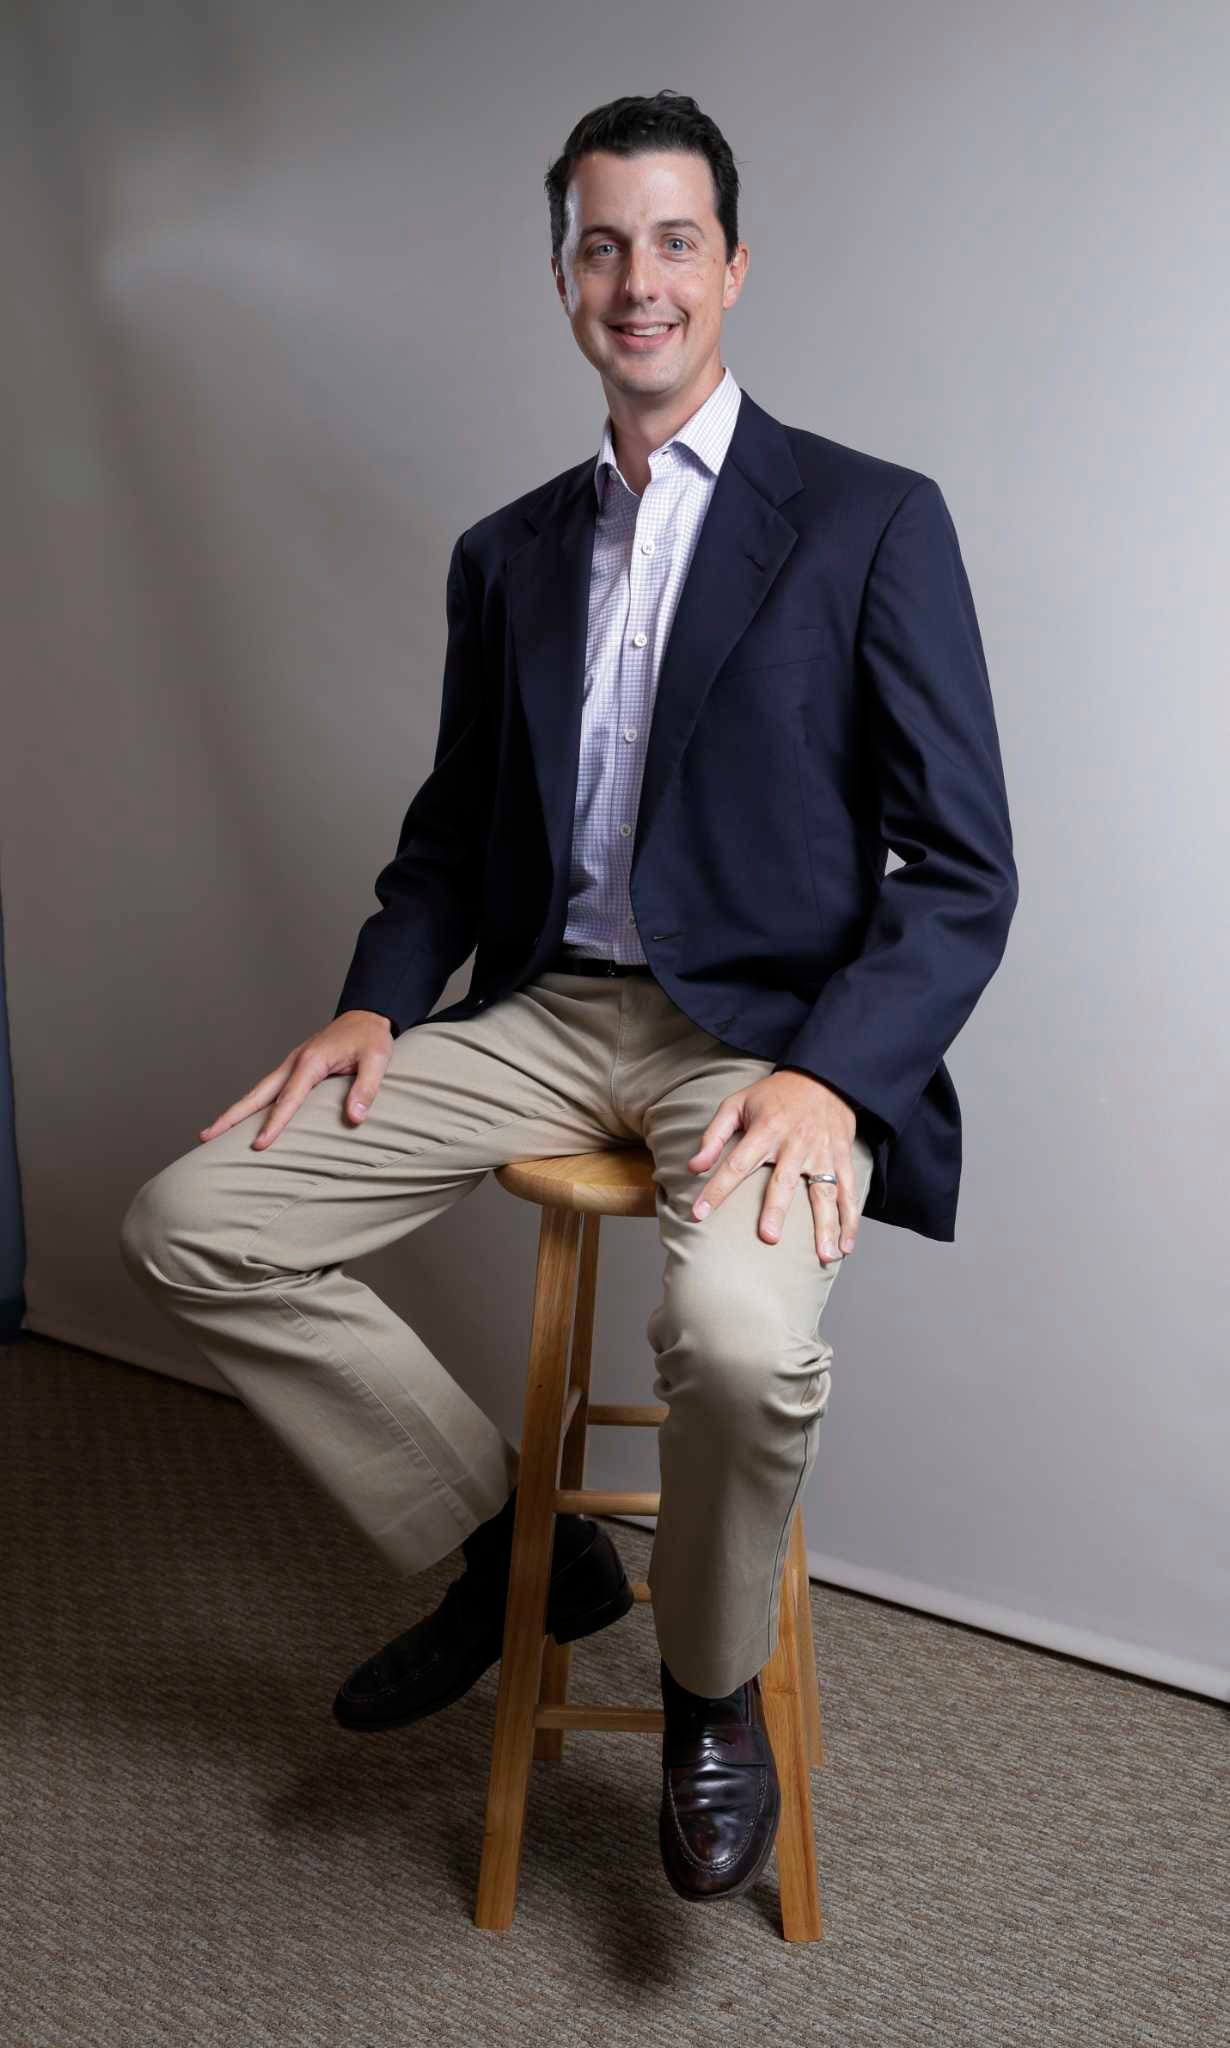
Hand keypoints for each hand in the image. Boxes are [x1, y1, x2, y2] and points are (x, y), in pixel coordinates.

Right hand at [197, 1010, 393, 1149]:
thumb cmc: (371, 1038)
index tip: (259, 1145)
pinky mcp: (293, 1068)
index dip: (274, 1123)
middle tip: (206, 1137)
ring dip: (235, 1112)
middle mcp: (294, 1062)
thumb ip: (366, 1089)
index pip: (288, 1098)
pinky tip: (243, 1119)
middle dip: (231, 1116)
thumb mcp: (377, 1060)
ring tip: (212, 1133)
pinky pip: (268, 1090)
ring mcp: (291, 1065)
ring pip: (257, 1092)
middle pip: (257, 1094)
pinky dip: (251, 1105)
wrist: (366, 1015)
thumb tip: (354, 1118)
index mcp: (311, 1061)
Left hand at [688, 1069, 860, 1264]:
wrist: (824, 1076)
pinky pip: (848, 1192)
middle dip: (776, 1209)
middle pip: (784, 1181)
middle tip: (769, 1237)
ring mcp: (821, 1153)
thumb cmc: (774, 1095)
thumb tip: (693, 1166)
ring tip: (825, 1256)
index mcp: (765, 1131)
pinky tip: (846, 1246)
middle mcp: (794, 1144)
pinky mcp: (841, 1158)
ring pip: (824, 1192)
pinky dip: (850, 1219)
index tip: (699, 1214)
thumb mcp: (737, 1104)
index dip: (717, 1190)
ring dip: (826, 1225)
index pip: (736, 1164)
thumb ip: (714, 1136)